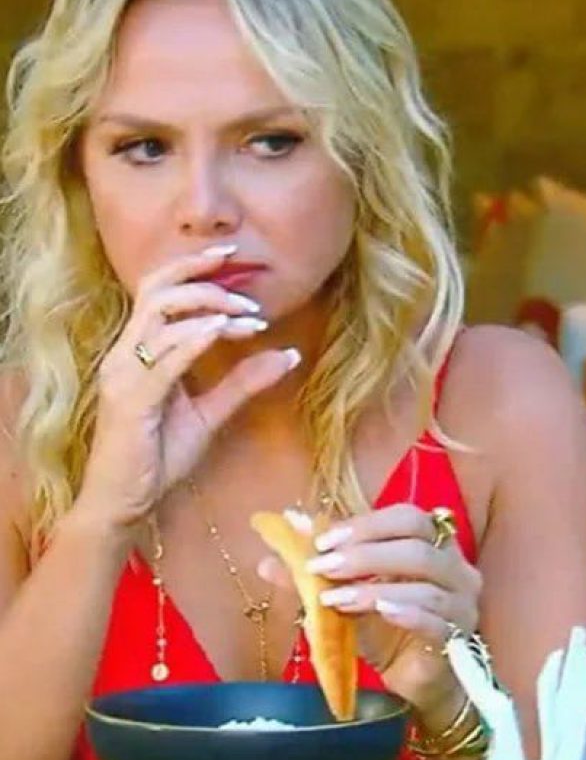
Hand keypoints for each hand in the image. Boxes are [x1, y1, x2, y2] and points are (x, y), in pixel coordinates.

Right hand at [75, 245, 300, 530]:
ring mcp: (123, 376)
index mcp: (138, 352)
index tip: (232, 257)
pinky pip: (163, 359)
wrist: (124, 502)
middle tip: (248, 295)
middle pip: (158, 292)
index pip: (159, 292)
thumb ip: (243, 382)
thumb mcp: (211, 414)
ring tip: (248, 316)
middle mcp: (125, 355)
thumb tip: (288, 353)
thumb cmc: (159, 456)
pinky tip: (223, 330)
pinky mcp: (130, 401)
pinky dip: (194, 338)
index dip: (193, 268)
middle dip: (204, 280)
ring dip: (209, 309)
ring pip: (161, 318)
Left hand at [258, 503, 482, 717]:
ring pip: (425, 581)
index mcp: (432, 544)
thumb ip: (313, 578)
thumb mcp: (347, 598)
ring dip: (374, 586)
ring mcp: (461, 601)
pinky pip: (436, 619)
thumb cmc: (387, 630)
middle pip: (418, 543)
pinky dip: (406, 611)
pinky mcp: (458, 636)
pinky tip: (380, 611)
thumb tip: (268, 556)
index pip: (406, 517)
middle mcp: (454, 566)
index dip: (365, 525)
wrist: (415, 681)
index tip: (322, 541)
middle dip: (367, 551)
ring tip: (336, 598)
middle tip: (323, 566)